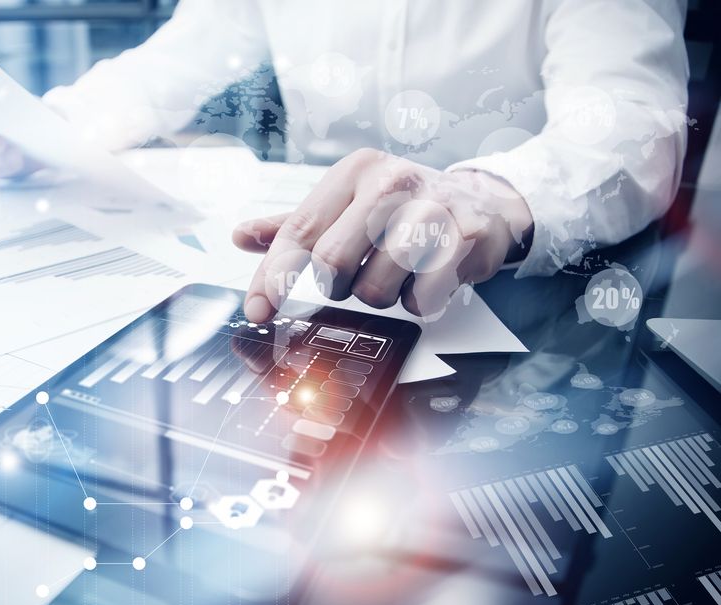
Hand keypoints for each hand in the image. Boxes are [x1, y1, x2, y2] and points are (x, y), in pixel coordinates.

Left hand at [232, 149, 533, 320]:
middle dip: (339, 285)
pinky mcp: (465, 239)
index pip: (299, 230)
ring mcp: (432, 209)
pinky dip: (416, 302)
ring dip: (381, 294)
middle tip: (355, 277)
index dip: (273, 276)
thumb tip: (241, 236)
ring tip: (397, 272)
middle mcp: (392, 183)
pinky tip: (425, 280)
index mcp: (355, 172)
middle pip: (334, 263)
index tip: (257, 310)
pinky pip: (420, 298)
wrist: (484, 202)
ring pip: (376, 288)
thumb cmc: (403, 208)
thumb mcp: (347, 205)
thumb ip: (296, 225)